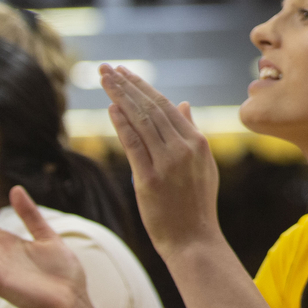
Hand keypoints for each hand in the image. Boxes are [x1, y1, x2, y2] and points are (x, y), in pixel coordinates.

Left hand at [99, 64, 221, 260]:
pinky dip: (122, 124)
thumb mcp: (203, 165)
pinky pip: (134, 145)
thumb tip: (184, 104)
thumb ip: (192, 132)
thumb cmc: (196, 204)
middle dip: (127, 84)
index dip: (143, 87)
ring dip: (120, 97)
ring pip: (141, 121)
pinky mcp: (150, 179)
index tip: (125, 73)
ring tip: (104, 79)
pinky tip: (111, 108)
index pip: (166, 106)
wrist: (193, 239)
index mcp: (197, 142)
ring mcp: (167, 162)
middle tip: (107, 68)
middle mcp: (183, 147)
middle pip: (151, 107)